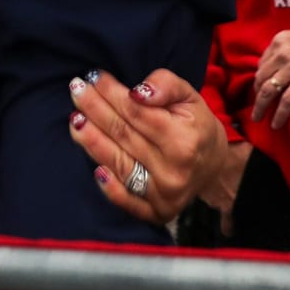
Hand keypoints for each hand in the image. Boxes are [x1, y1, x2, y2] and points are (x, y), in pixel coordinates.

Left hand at [69, 69, 243, 225]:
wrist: (214, 165)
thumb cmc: (196, 126)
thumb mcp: (190, 96)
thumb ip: (166, 85)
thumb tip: (138, 91)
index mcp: (183, 140)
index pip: (135, 112)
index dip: (111, 93)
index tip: (94, 77)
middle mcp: (173, 170)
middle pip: (123, 135)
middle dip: (95, 110)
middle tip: (76, 90)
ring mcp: (164, 194)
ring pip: (119, 164)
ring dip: (91, 141)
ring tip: (75, 120)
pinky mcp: (158, 212)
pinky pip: (127, 200)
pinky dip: (109, 187)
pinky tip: (95, 169)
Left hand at [250, 26, 289, 128]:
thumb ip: (287, 49)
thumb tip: (279, 65)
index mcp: (279, 41)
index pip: (262, 63)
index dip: (260, 78)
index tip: (260, 87)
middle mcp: (281, 54)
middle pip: (260, 78)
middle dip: (256, 94)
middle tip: (256, 105)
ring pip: (267, 91)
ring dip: (260, 107)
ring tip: (258, 117)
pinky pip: (286, 102)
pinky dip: (279, 115)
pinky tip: (276, 123)